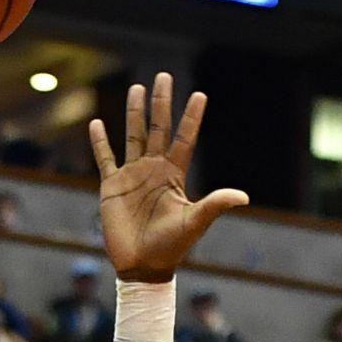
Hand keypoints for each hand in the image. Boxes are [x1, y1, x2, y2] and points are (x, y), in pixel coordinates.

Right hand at [89, 73, 248, 282]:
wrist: (142, 265)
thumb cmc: (171, 247)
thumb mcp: (194, 222)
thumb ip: (215, 205)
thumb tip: (243, 196)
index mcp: (174, 175)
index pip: (184, 138)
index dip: (191, 117)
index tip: (200, 94)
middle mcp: (154, 170)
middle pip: (158, 128)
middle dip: (161, 103)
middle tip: (164, 76)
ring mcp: (132, 176)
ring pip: (134, 136)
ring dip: (134, 112)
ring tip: (137, 88)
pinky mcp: (112, 186)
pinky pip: (105, 158)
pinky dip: (100, 142)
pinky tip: (97, 122)